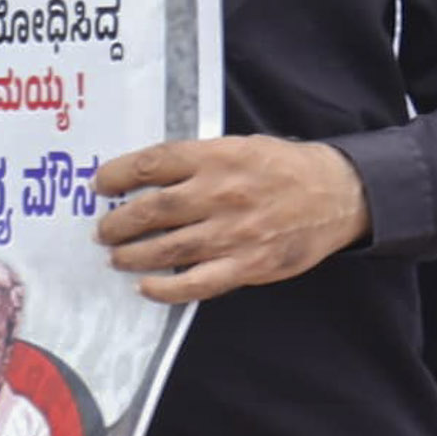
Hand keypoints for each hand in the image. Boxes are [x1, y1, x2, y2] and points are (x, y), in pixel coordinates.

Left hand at [94, 137, 370, 302]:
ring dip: (132, 255)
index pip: (152, 164)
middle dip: (117, 223)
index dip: (117, 175)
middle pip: (150, 210)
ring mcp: (232, 233)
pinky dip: (164, 289)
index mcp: (217, 157)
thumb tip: (149, 177)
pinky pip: (195, 283)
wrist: (336, 195)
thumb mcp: (242, 147)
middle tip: (103, 230)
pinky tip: (146, 286)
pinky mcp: (246, 265)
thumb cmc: (284, 168)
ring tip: (117, 257)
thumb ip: (199, 161)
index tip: (100, 184)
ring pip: (165, 249)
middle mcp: (220, 194)